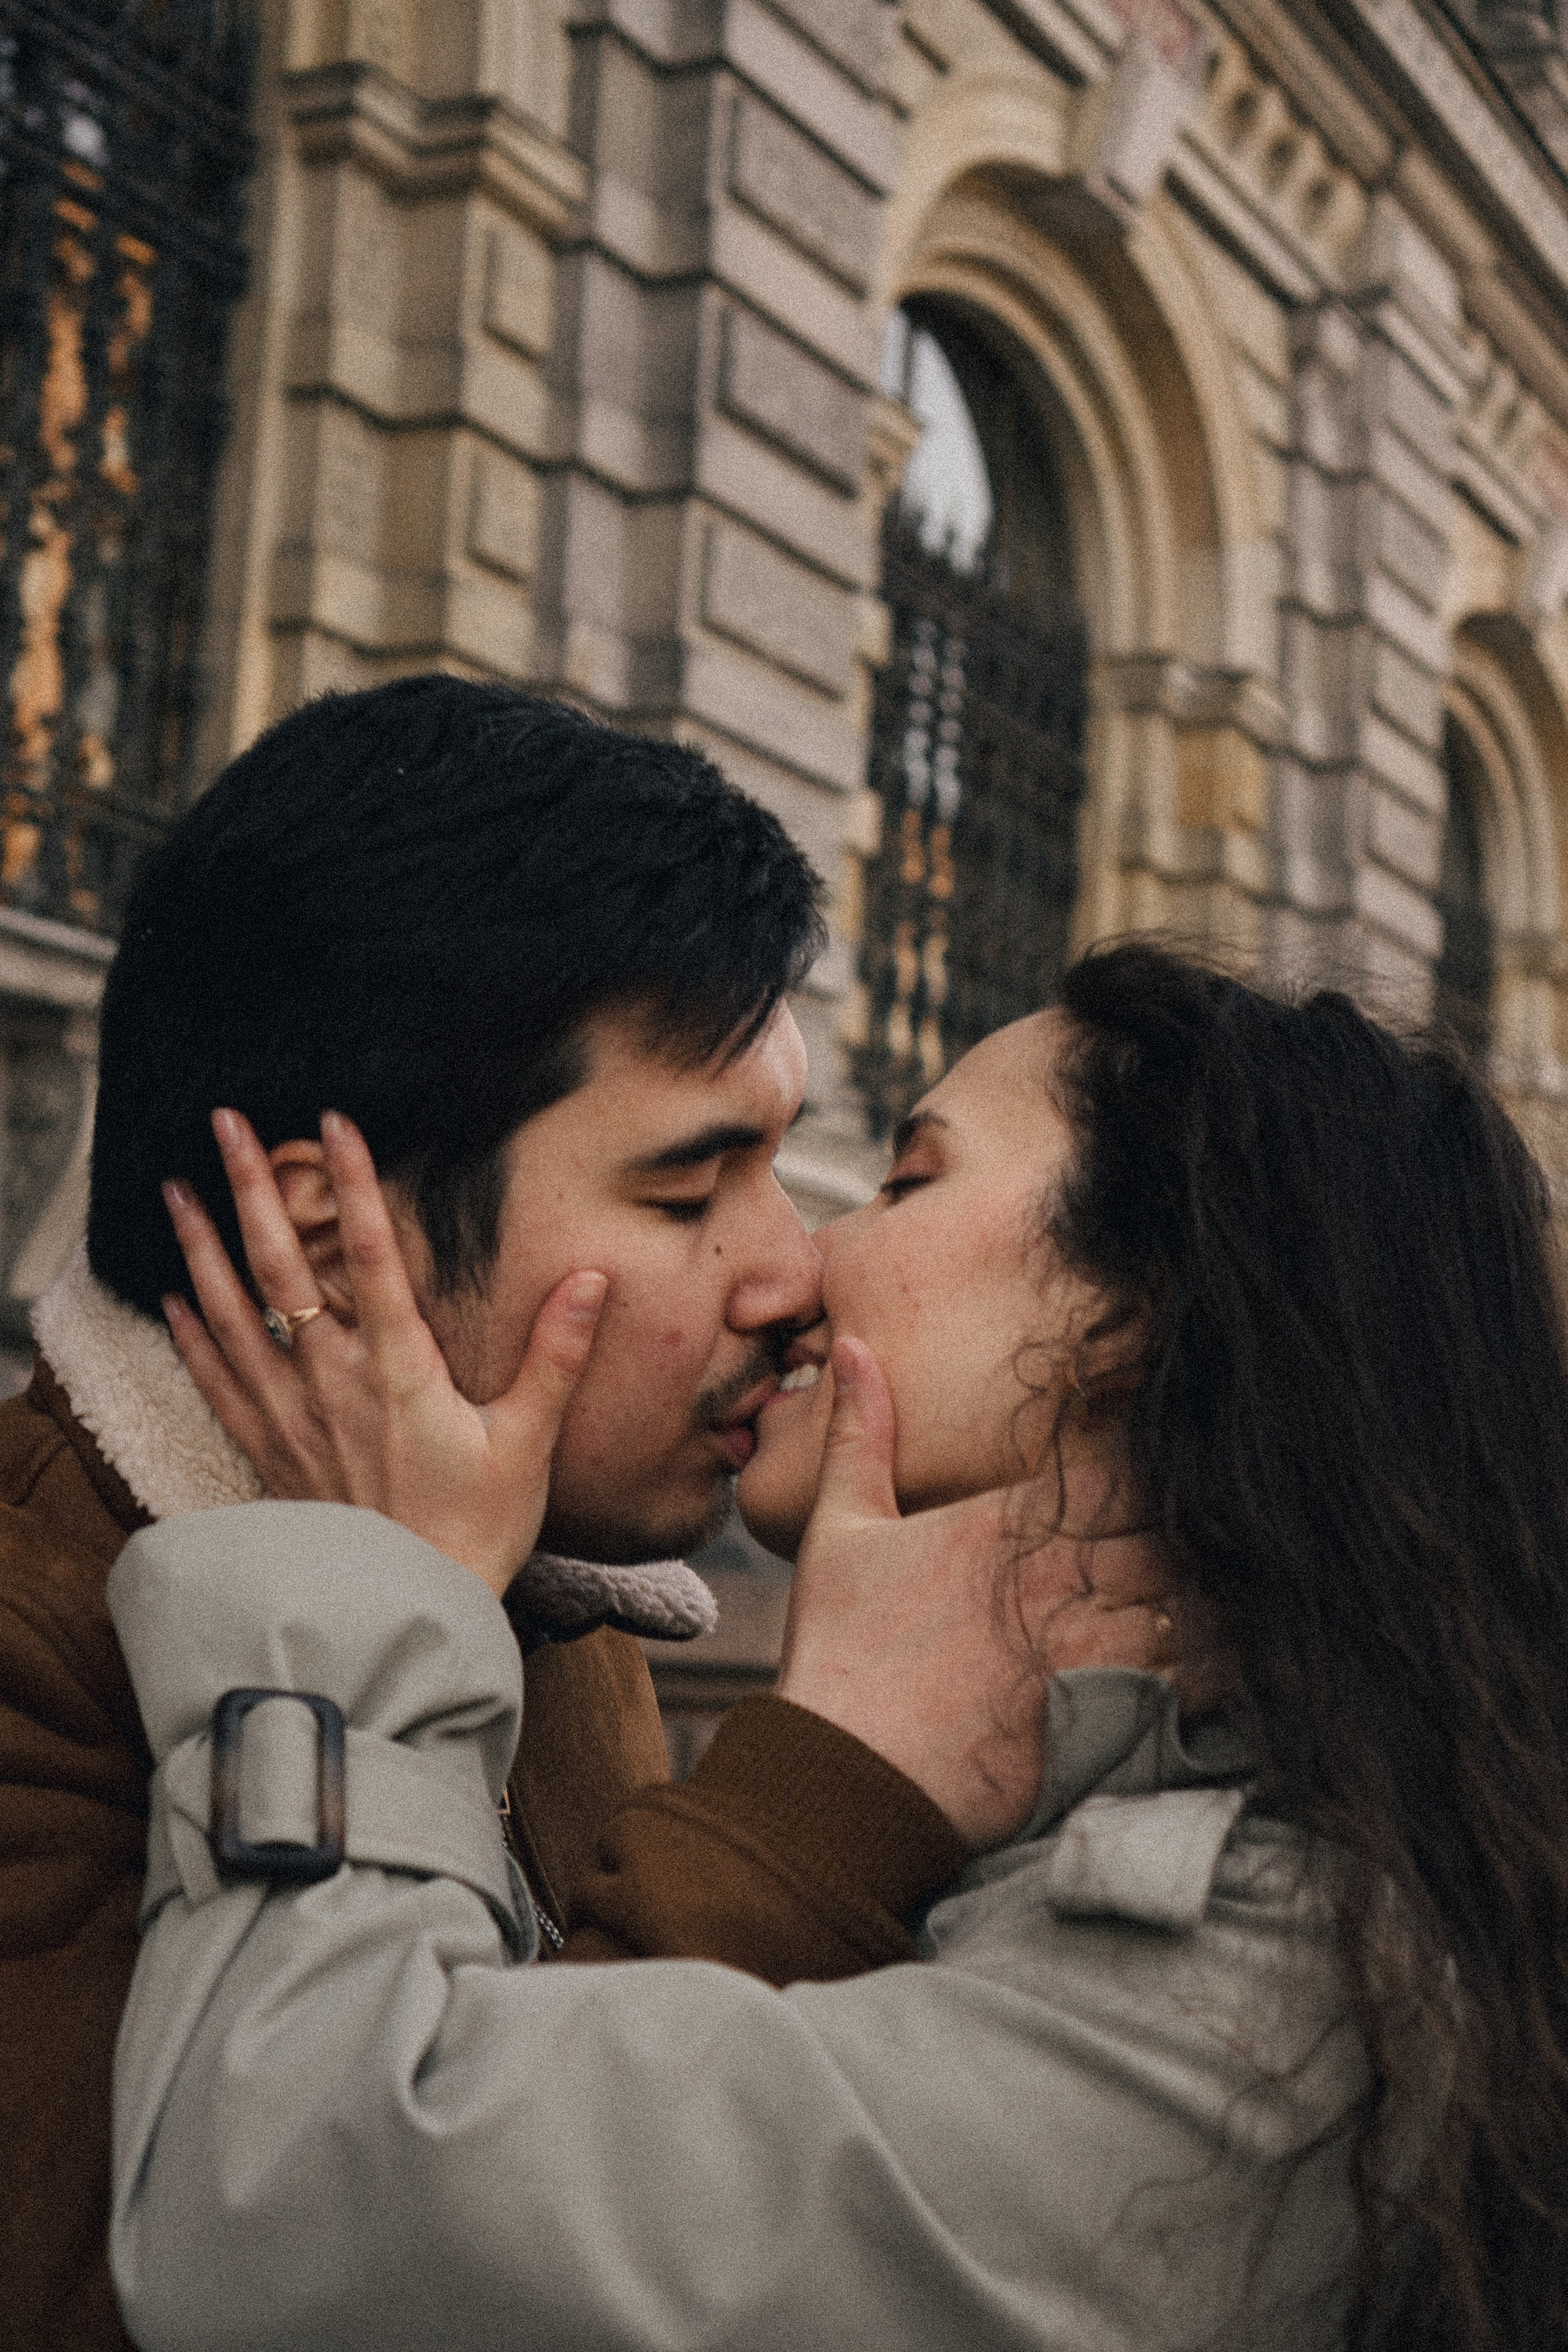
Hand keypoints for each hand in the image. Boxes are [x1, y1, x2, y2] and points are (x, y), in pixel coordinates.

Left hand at [161, 1110, 605, 1598]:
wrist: (406, 1614)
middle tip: (226, 1124)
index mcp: (400, 1372)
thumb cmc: (476, 1534)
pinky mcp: (270, 1454)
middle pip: (281, 1267)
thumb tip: (590, 1279)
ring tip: (174, 1190)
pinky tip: (173, 1299)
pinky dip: (192, 1337)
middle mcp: (334, 1383)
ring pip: (233, 1315)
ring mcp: (293, 1417)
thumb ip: (555, 1355)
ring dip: (200, 1247)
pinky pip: (218, 1383)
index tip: (336, 1123)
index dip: (353, 1184)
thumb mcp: (528, 1443)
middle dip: (253, 1188)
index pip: (370, 1256)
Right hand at [776, 1337, 1189, 1850]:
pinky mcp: (1105, 1721)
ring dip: (1218, 1592)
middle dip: (1199, 1523)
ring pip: (1194, 1602)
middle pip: (1171, 1529)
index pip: (1119, 1465)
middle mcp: (1058, 1579)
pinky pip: (1192, 1681)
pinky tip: (1234, 1657)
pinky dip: (1220, 1665)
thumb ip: (858, 1434)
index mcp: (1006, 1524)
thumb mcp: (838, 1530)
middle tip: (1235, 1518)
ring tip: (1245, 1583)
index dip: (1157, 1454)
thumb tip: (850, 1345)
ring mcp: (1087, 1651)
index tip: (1177, 1452)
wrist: (842, 1781)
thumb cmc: (838, 1654)